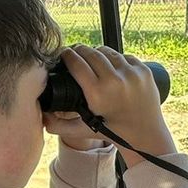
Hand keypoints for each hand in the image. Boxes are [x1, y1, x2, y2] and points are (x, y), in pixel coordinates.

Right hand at [51, 45, 175, 166]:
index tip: (62, 54)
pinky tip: (109, 65)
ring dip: (96, 52)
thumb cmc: (114, 133)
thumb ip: (58, 125)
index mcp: (98, 94)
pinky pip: (123, 56)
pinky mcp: (143, 71)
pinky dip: (114, 58)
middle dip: (79, 50)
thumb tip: (40, 116)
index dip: (66, 55)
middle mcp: (115, 81)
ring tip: (90, 58)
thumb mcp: (83, 130)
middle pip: (90, 53)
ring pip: (107, 51)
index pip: (76, 63)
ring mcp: (132, 74)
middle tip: (73, 53)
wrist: (147, 136)